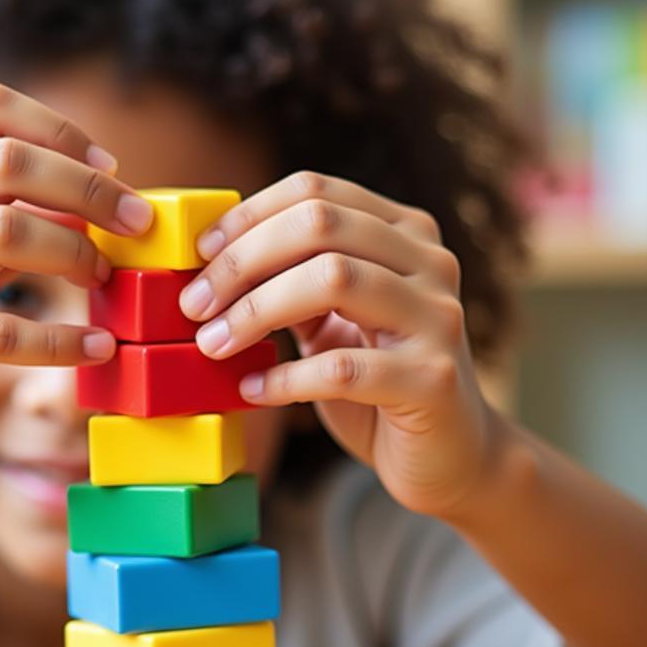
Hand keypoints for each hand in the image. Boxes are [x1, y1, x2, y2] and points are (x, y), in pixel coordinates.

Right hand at [0, 82, 152, 443]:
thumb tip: (97, 202)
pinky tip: (97, 347)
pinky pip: (0, 332)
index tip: (111, 168)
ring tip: (106, 279)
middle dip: (89, 190)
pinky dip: (61, 341)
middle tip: (137, 222)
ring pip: (5, 233)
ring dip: (76, 255)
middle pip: (7, 163)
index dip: (61, 130)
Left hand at [180, 171, 503, 519]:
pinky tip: (254, 391)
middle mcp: (430, 262)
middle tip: (194, 304)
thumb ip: (292, 283)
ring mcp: (438, 319)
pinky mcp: (431, 380)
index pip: (315, 191)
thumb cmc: (377, 383)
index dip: (247, 217)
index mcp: (404, 233)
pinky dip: (284, 379)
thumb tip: (211, 260)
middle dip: (242, 261)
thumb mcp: (332, 321)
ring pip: (334, 280)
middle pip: (320, 225)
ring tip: (212, 344)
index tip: (198, 254)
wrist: (451, 455)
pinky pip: (342, 368)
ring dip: (255, 312)